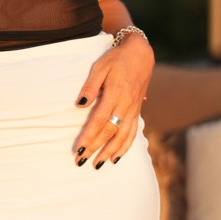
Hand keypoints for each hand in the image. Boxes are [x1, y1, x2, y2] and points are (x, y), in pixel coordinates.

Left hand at [73, 35, 153, 168]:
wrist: (141, 54)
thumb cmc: (117, 59)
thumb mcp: (100, 66)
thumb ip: (91, 86)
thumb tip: (80, 104)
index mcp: (116, 93)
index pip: (100, 120)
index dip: (89, 136)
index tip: (79, 149)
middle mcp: (126, 105)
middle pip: (110, 132)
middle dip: (95, 148)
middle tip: (81, 161)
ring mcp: (133, 110)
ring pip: (123, 136)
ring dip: (110, 152)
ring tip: (98, 165)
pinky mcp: (137, 111)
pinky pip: (132, 133)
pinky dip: (125, 147)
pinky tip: (116, 157)